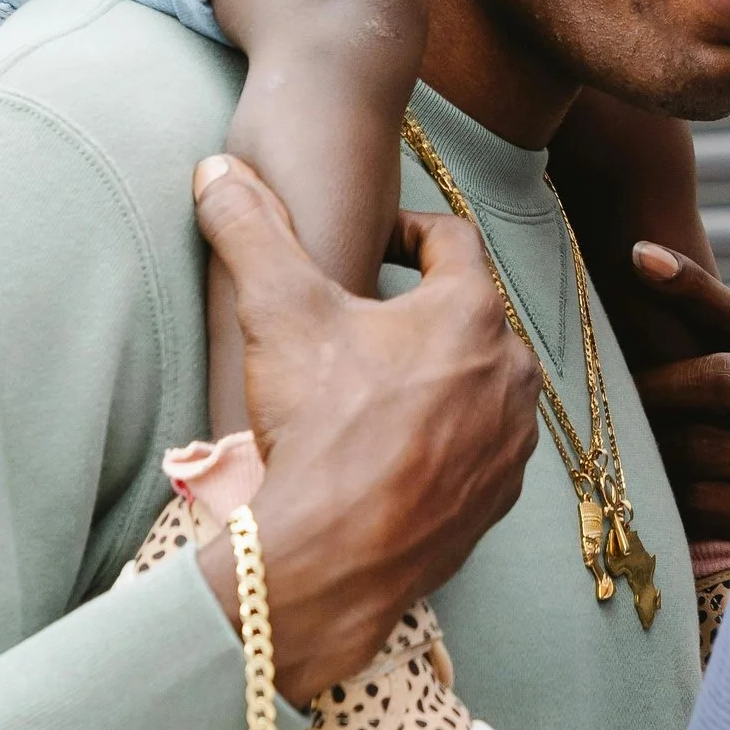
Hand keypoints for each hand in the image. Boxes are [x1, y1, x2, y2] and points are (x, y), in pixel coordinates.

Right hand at [190, 155, 537, 698]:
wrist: (330, 560)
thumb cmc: (317, 427)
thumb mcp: (276, 313)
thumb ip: (251, 230)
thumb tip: (217, 169)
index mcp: (472, 311)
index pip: (453, 239)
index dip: (408, 232)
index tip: (373, 245)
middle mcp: (512, 369)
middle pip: (468, 312)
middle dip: (418, 310)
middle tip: (361, 326)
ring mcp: (512, 438)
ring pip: (477, 379)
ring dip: (436, 374)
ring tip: (374, 389)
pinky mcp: (500, 494)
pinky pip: (477, 443)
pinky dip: (443, 435)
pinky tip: (392, 448)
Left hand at [627, 242, 729, 573]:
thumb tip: (665, 274)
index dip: (694, 288)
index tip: (639, 255)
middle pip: (723, 378)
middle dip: (657, 379)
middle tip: (611, 381)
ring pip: (700, 442)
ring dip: (651, 436)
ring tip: (615, 434)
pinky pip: (701, 503)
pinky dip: (665, 489)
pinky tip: (643, 486)